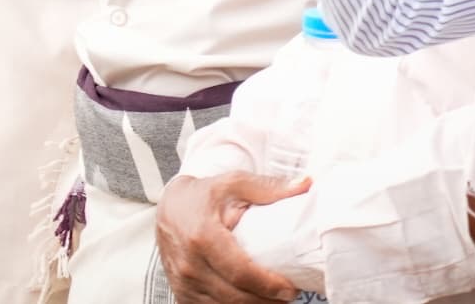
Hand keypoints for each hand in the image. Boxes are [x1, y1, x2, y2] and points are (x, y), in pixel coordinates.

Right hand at [156, 171, 309, 303]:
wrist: (169, 207)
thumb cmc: (202, 195)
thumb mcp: (234, 184)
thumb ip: (269, 187)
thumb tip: (305, 184)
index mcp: (203, 236)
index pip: (239, 272)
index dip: (267, 285)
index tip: (290, 288)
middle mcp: (190, 263)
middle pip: (234, 296)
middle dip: (266, 301)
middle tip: (288, 295)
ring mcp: (183, 282)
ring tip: (273, 299)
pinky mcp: (182, 293)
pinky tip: (250, 301)